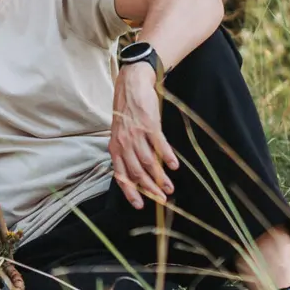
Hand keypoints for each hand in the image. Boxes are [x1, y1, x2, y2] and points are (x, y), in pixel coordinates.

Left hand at [110, 62, 178, 209]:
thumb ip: (126, 152)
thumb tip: (137, 173)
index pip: (121, 175)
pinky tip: (174, 166)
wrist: (131, 85)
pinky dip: (167, 157)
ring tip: (170, 188)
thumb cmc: (126, 111)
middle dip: (150, 189)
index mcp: (115, 147)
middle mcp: (124, 143)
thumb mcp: (120, 133)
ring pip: (149, 162)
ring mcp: (136, 134)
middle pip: (137, 172)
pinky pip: (159, 145)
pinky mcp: (149, 125)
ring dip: (160, 177)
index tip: (139, 204)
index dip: (130, 191)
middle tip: (161, 200)